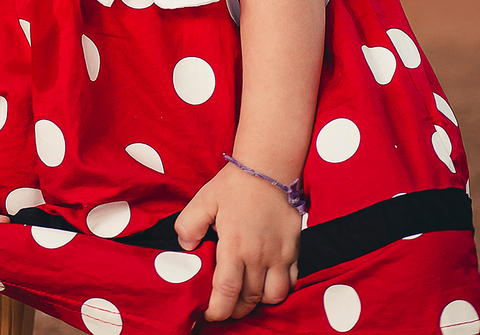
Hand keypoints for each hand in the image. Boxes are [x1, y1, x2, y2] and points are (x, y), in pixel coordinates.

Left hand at [174, 163, 300, 320]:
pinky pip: (292, 282)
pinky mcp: (294, 249)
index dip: (216, 311)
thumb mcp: (204, 199)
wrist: (269, 167)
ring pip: (273, 296)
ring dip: (259, 301)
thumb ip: (189, 224)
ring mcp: (279, 254)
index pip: (227, 293)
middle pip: (249, 300)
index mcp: (235, 246)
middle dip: (235, 309)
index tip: (208, 313)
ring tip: (247, 295)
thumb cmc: (235, 184)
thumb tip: (186, 247)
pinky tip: (268, 281)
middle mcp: (259, 256)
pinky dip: (281, 289)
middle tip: (225, 305)